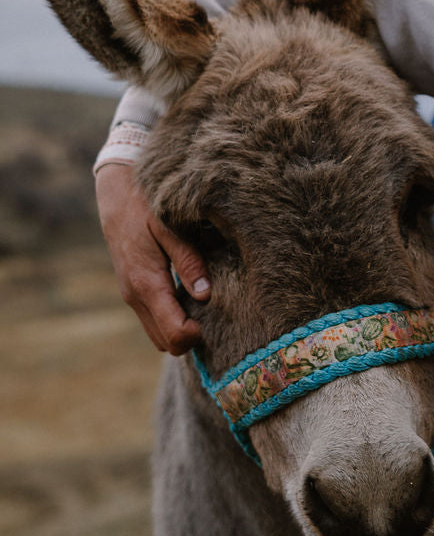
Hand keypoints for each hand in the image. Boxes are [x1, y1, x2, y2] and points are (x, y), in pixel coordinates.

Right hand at [95, 163, 209, 354]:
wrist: (116, 193)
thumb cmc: (147, 206)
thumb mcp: (170, 228)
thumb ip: (189, 261)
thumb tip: (205, 295)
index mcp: (146, 284)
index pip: (173, 333)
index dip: (196, 336)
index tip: (215, 319)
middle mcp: (135, 296)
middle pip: (165, 342)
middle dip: (190, 337)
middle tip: (214, 314)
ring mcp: (131, 295)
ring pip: (157, 334)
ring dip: (179, 329)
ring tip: (203, 307)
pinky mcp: (133, 290)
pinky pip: (153, 319)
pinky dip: (171, 318)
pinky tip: (189, 298)